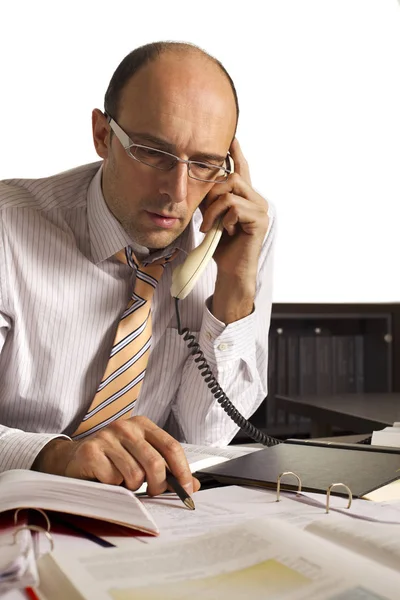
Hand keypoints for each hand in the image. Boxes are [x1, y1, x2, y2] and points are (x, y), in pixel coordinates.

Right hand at [32, 416, 199, 496]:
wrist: (71, 458)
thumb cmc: (112, 459)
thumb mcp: (141, 458)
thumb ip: (167, 469)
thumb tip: (193, 486)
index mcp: (142, 425)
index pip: (171, 447)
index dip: (182, 471)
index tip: (187, 490)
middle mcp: (125, 427)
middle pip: (155, 464)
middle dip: (158, 485)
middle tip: (153, 492)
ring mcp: (107, 437)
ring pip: (134, 475)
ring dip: (131, 486)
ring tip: (122, 480)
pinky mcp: (90, 452)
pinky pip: (113, 480)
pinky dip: (112, 486)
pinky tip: (105, 478)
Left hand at [200, 138, 269, 322]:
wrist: (231, 271)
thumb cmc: (221, 247)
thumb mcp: (211, 217)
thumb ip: (210, 199)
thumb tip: (198, 180)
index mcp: (245, 197)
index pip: (241, 168)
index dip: (236, 151)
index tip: (230, 136)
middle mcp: (256, 199)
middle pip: (230, 176)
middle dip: (211, 193)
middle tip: (204, 217)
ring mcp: (260, 208)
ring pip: (230, 190)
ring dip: (213, 209)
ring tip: (209, 227)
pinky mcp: (259, 219)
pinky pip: (234, 206)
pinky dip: (222, 218)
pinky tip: (224, 232)